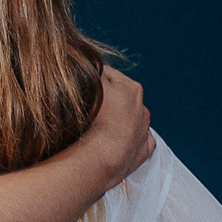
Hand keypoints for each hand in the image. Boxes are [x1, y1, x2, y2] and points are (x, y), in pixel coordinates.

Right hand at [80, 68, 153, 188]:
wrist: (105, 156)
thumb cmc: (96, 121)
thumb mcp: (90, 88)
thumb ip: (88, 73)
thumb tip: (83, 65)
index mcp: (131, 88)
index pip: (107, 74)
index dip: (91, 77)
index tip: (78, 83)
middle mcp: (141, 107)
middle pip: (120, 96)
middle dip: (106, 98)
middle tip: (85, 105)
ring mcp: (143, 130)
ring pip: (130, 119)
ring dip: (116, 120)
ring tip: (96, 127)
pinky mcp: (142, 151)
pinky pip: (137, 142)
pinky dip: (128, 141)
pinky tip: (114, 144)